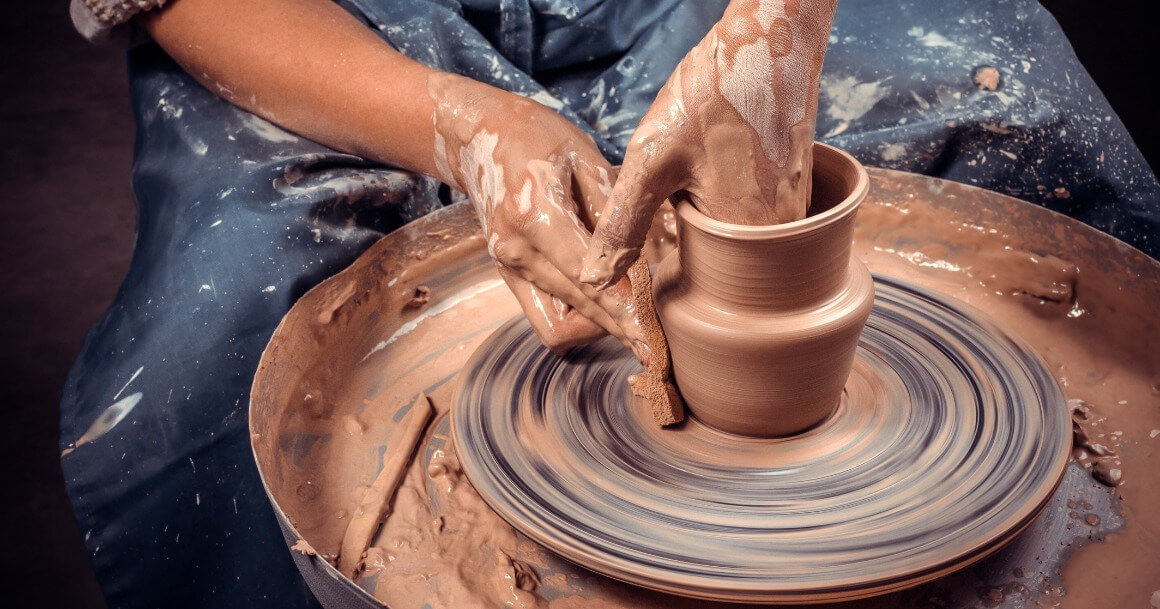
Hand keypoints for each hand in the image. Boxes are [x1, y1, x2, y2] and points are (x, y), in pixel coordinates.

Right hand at [429, 73, 647, 359]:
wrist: (482, 137)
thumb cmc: (543, 140)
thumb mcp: (586, 157)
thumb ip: (614, 211)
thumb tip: (649, 260)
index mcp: (534, 213)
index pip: (588, 275)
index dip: (623, 307)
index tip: (651, 333)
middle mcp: (514, 248)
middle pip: (577, 307)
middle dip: (618, 327)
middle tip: (655, 345)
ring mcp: (507, 267)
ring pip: (560, 323)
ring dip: (599, 327)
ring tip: (636, 324)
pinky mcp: (507, 276)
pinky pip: (545, 318)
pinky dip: (576, 319)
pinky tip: (604, 306)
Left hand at [580, 0, 837, 288]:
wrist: (769, 42)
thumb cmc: (713, 95)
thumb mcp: (652, 162)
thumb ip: (622, 225)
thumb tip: (592, 279)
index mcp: (750, 242)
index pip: (701, 284)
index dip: (668, 261)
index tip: (657, 226)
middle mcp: (784, 236)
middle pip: (722, 264)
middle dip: (689, 238)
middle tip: (679, 188)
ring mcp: (797, 211)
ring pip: (738, 238)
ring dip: (710, 218)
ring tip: (696, 175)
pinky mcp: (798, 188)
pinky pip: (756, 214)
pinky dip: (730, 200)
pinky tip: (715, 167)